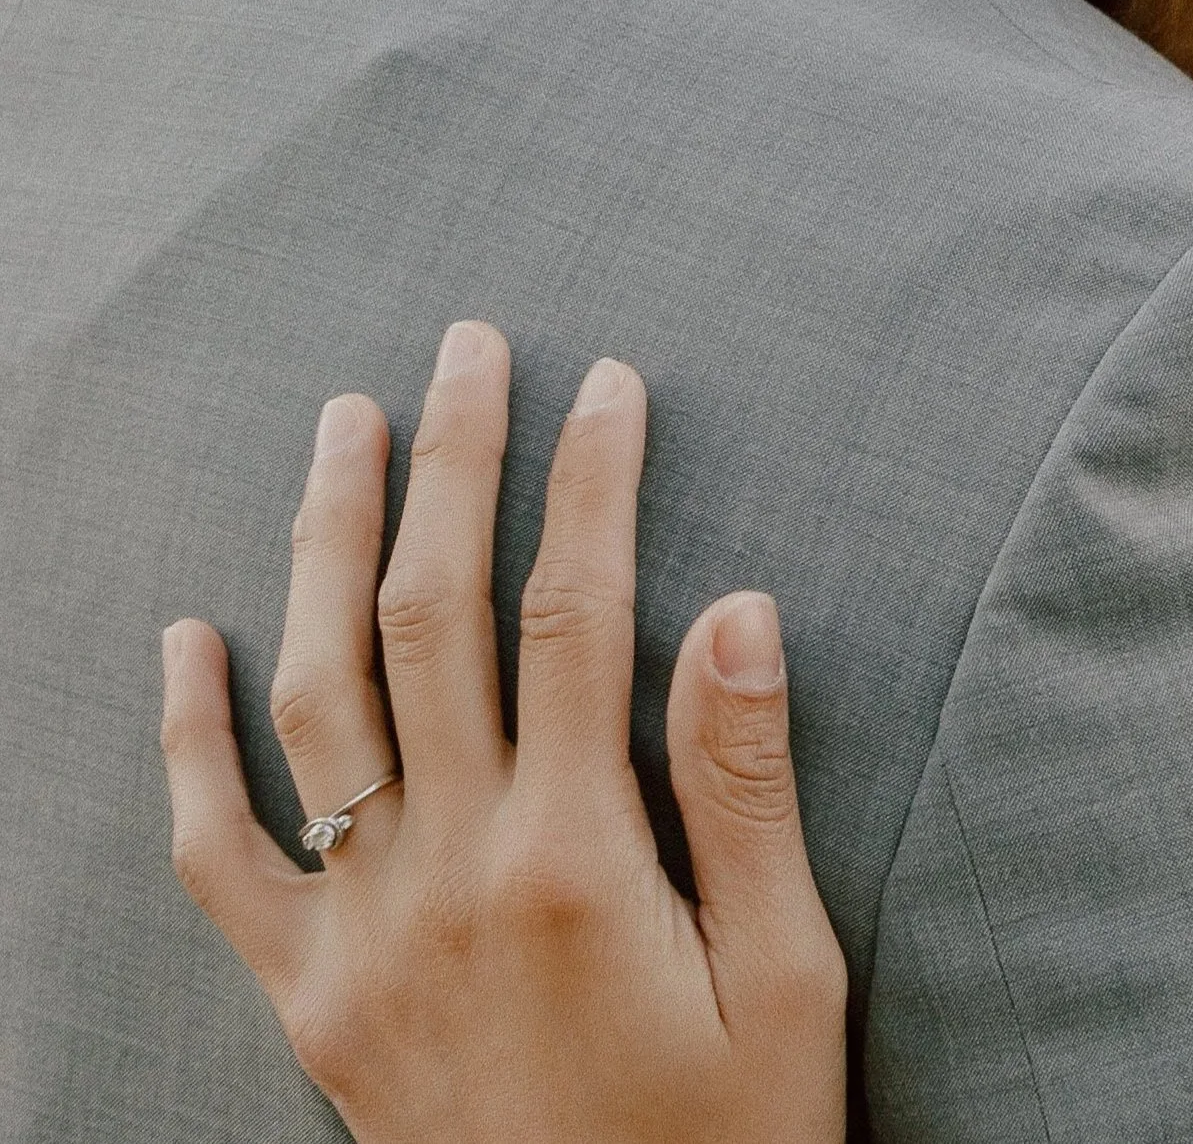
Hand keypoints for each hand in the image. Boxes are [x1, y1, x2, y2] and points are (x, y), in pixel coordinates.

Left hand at [158, 321, 846, 1143]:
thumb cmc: (723, 1142)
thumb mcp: (786, 982)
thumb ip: (747, 792)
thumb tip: (735, 610)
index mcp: (576, 861)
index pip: (573, 614)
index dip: (591, 481)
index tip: (607, 382)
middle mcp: (447, 873)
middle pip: (436, 617)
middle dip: (456, 463)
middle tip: (470, 347)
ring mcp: (358, 931)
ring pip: (319, 692)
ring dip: (328, 544)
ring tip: (346, 424)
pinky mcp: (309, 993)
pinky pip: (219, 851)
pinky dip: (188, 740)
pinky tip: (188, 639)